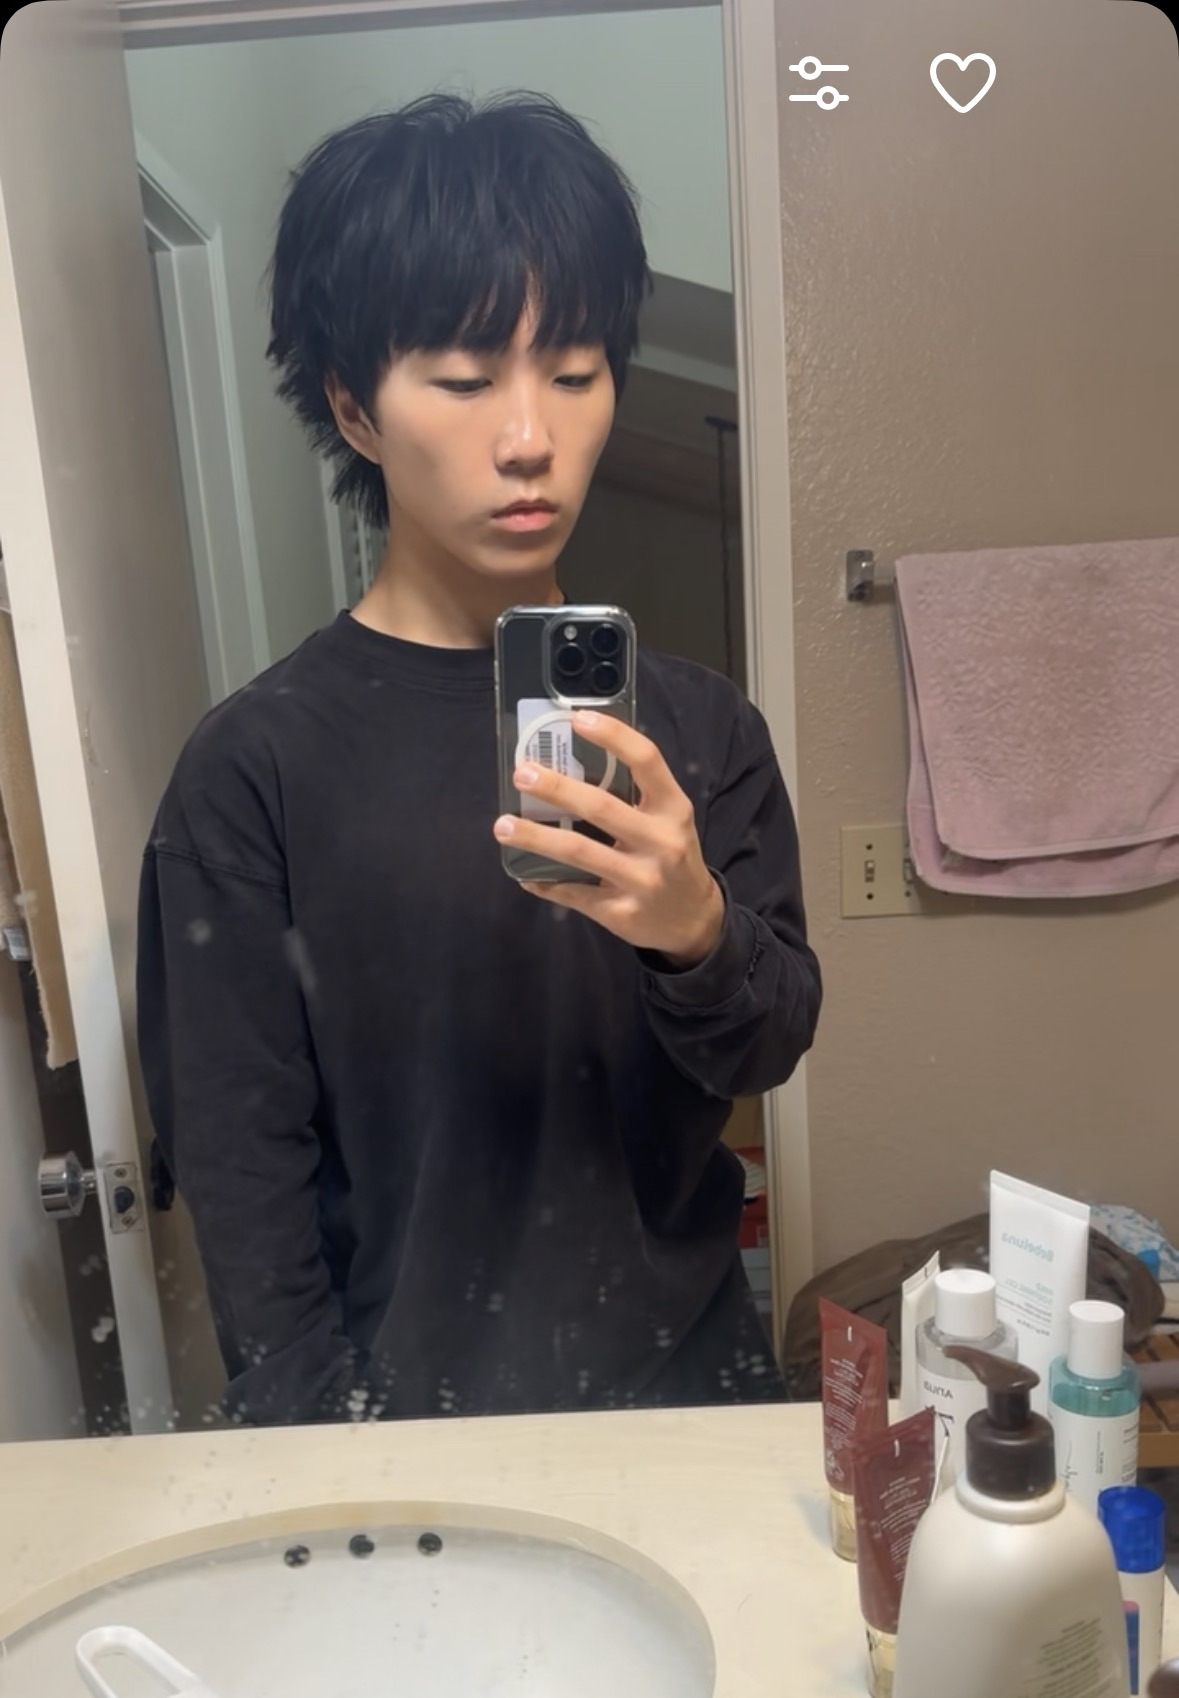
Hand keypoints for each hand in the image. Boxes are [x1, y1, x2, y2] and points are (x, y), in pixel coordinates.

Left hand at [492, 711, 724, 966]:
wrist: (693, 919)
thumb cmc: (671, 855)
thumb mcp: (667, 820)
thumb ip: (634, 794)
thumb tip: (571, 759)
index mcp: (673, 809)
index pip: (648, 761)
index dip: (614, 736)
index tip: (577, 718)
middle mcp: (661, 842)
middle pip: (602, 807)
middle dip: (557, 788)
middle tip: (522, 774)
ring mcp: (641, 880)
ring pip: (579, 853)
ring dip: (536, 837)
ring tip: (503, 825)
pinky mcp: (620, 913)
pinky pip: (572, 893)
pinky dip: (543, 881)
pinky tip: (522, 871)